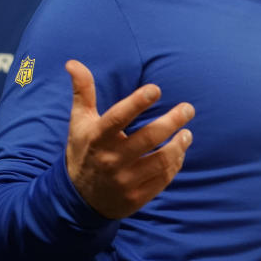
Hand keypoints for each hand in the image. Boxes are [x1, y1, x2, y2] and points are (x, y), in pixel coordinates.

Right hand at [64, 59, 194, 219]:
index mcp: (97, 138)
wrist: (78, 199)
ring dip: (179, 145)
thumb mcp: (80, 122)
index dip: (137, 103)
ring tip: (187, 132)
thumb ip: (82, 91)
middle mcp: (110, 160)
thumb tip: (73, 62)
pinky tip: (179, 152)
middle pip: (148, 138)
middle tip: (188, 108)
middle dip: (172, 121)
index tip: (156, 89)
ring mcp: (124, 181)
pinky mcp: (135, 198)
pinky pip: (162, 179)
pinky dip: (175, 164)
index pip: (118, 118)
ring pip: (160, 161)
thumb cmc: (84, 150)